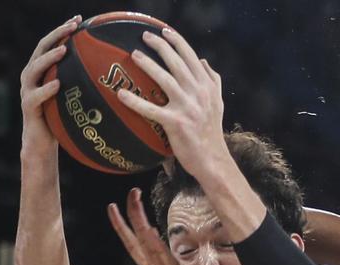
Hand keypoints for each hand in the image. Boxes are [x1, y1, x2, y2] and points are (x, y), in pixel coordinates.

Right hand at [19, 15, 80, 157]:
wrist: (42, 144)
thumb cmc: (62, 120)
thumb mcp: (74, 98)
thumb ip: (83, 83)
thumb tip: (113, 75)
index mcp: (42, 70)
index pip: (51, 43)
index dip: (63, 30)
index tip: (79, 20)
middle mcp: (31, 76)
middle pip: (41, 48)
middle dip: (57, 35)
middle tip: (72, 27)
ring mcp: (27, 91)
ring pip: (34, 68)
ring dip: (49, 58)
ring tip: (64, 50)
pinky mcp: (28, 108)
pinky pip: (35, 96)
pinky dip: (46, 90)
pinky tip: (57, 84)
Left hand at [101, 188, 221, 264]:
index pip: (135, 245)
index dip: (124, 227)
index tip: (112, 208)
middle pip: (143, 238)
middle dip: (135, 215)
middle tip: (129, 192)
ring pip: (153, 245)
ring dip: (143, 224)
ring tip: (135, 202)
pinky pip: (164, 263)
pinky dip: (156, 247)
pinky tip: (148, 232)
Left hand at [116, 28, 227, 180]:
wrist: (212, 159)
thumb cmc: (212, 132)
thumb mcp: (218, 103)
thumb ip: (213, 80)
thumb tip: (204, 61)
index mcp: (207, 86)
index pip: (191, 57)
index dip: (177, 41)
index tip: (164, 31)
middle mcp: (198, 93)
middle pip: (177, 62)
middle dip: (160, 46)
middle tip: (144, 37)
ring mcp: (186, 107)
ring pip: (165, 79)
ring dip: (148, 65)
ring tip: (135, 55)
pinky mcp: (174, 123)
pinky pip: (151, 109)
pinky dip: (135, 102)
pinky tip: (121, 94)